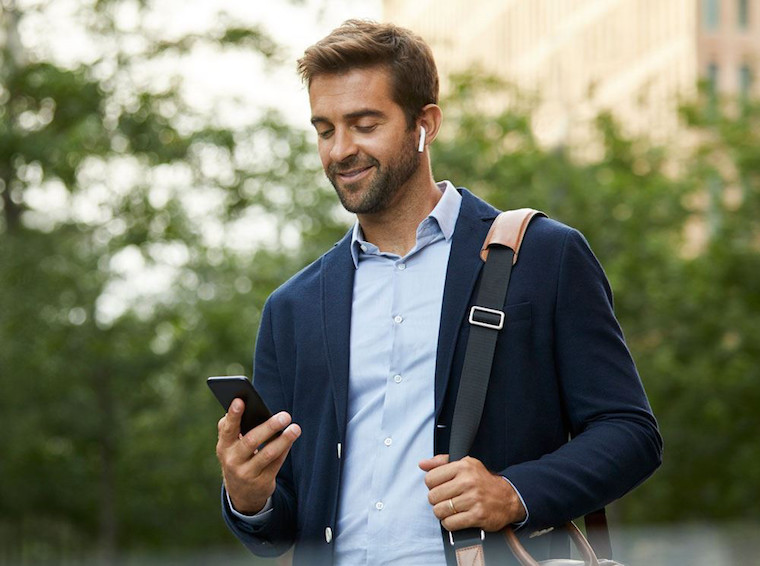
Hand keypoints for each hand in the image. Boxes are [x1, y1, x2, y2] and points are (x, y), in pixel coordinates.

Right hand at [216, 399, 300, 514]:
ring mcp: (247, 473)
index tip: (240, 400)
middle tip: (285, 416)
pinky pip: (276, 463)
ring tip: (295, 428)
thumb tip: (245, 404)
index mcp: (223, 447)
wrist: (241, 494)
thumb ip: (234, 428)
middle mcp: (232, 461)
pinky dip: (285, 449)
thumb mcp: (230, 447)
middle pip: (251, 441)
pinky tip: (292, 438)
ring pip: (267, 454)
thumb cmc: (238, 458)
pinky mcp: (262, 482)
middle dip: (269, 427)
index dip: (233, 415)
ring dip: (283, 440)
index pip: (227, 429)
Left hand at [419, 454, 526, 531]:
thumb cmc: (482, 480)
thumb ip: (441, 463)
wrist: (508, 497)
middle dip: (436, 501)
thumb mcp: (465, 465)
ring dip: (443, 513)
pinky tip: (456, 518)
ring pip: (439, 511)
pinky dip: (449, 523)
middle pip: (433, 496)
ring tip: (451, 509)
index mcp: (463, 466)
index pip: (430, 478)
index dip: (432, 485)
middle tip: (446, 500)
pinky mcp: (477, 516)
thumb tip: (422, 464)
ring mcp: (473, 499)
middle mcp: (468, 481)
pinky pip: (450, 524)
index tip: (440, 487)